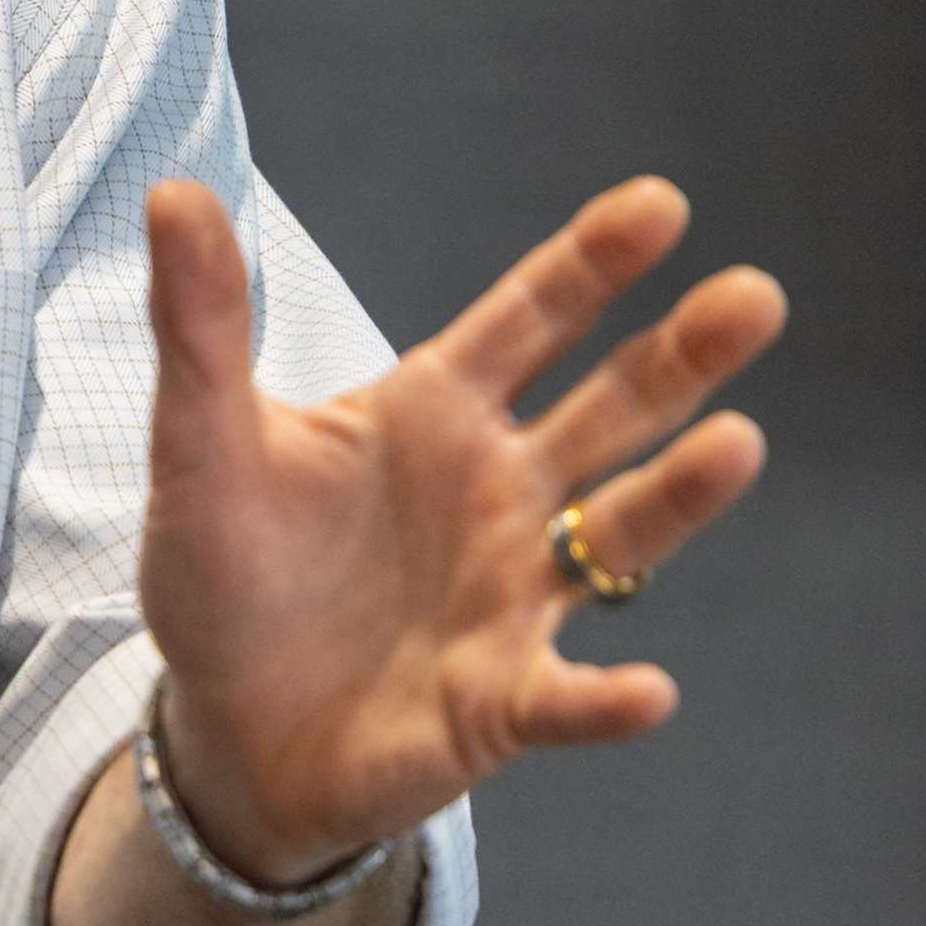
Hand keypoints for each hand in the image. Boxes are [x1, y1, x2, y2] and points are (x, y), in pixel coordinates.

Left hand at [137, 171, 780, 881]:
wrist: (227, 728)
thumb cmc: (226, 573)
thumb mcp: (201, 446)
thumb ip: (200, 326)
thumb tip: (172, 196)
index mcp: (440, 409)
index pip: (533, 318)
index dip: (593, 262)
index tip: (660, 204)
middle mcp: (505, 489)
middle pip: (614, 408)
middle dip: (683, 355)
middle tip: (753, 297)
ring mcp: (518, 594)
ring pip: (620, 534)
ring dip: (680, 494)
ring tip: (737, 445)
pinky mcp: (504, 700)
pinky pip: (567, 698)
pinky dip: (608, 699)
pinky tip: (648, 692)